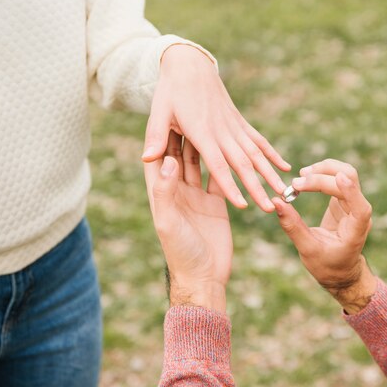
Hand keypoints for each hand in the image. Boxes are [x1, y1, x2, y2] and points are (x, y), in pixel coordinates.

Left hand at [142, 44, 290, 212]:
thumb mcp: (158, 111)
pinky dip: (272, 155)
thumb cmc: (170, 90)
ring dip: (270, 173)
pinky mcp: (239, 122)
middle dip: (258, 187)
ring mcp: (234, 126)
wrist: (190, 64)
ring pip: (256, 153)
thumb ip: (156, 136)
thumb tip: (147, 158)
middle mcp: (222, 132)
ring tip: (284, 190)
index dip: (231, 186)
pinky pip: (259, 141)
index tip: (243, 205)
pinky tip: (285, 167)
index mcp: (202, 133)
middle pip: (243, 164)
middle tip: (272, 206)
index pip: (219, 166)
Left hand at [144, 131, 231, 312]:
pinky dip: (225, 164)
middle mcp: (178, 192)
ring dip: (204, 144)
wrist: (205, 277)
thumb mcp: (169, 222)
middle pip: (179, 157)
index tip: (164, 115)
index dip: (159, 139)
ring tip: (209, 121)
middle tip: (187, 110)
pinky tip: (228, 146)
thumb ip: (166, 192)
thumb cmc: (181, 253)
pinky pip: (221, 179)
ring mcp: (198, 197)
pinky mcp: (217, 204)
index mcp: (162, 195)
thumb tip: (166, 160)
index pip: (157, 161)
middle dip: (182, 134)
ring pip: (201, 164)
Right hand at [272, 159, 376, 313]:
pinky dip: (321, 174)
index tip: (337, 178)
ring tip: (300, 177)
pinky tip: (305, 179)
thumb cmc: (327, 265)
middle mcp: (358, 213)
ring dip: (323, 169)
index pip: (360, 207)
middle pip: (350, 180)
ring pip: (345, 173)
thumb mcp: (307, 250)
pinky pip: (337, 177)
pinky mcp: (344, 199)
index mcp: (356, 231)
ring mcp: (352, 203)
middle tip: (296, 183)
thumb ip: (293, 226)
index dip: (351, 191)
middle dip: (324, 175)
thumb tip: (276, 202)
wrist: (340, 270)